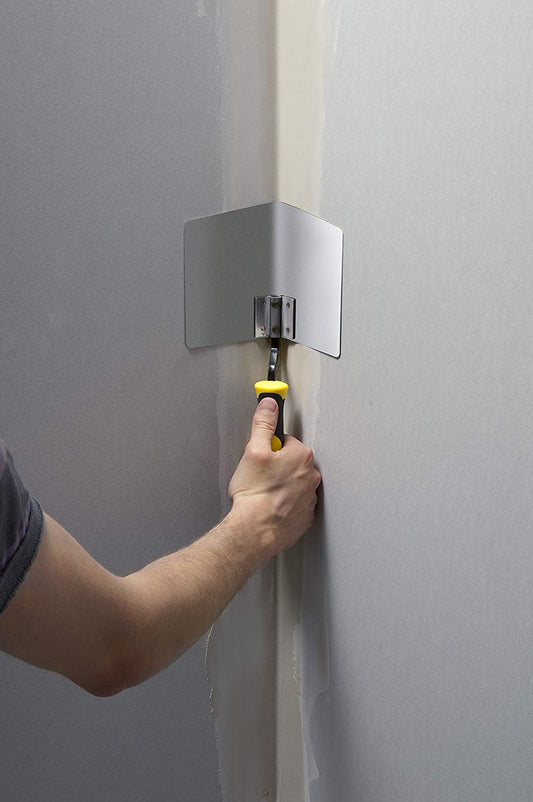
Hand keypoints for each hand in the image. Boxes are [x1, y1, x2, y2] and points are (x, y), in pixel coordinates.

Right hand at [228, 397, 321, 559]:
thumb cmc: (254, 493)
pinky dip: (285, 505)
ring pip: (295, 484)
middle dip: (277, 467)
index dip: (269, 449)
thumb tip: (269, 404)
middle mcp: (311, 476)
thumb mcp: (253, 450)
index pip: (286, 442)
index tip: (261, 457)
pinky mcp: (305, 517)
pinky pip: (296, 504)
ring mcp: (310, 498)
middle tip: (259, 477)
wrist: (255, 530)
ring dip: (282, 486)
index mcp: (301, 456)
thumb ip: (263, 424)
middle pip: (292, 463)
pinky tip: (270, 507)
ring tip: (263, 494)